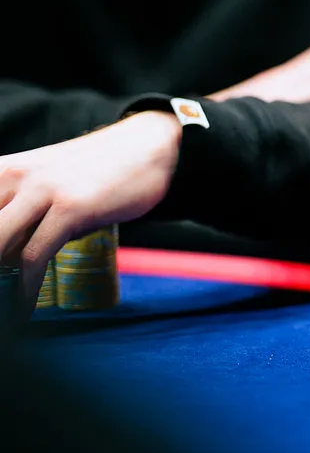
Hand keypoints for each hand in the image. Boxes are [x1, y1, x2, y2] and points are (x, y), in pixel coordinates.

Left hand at [0, 110, 180, 303]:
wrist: (151, 145)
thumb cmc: (99, 170)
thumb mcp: (47, 183)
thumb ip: (22, 216)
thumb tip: (7, 258)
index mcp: (2, 170)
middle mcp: (13, 175)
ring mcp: (42, 189)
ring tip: (5, 306)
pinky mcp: (71, 207)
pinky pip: (34, 256)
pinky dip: (25, 287)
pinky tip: (23, 306)